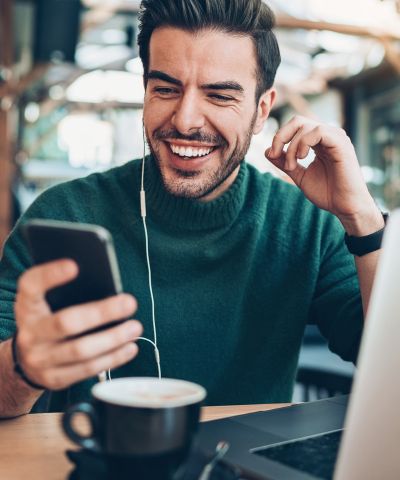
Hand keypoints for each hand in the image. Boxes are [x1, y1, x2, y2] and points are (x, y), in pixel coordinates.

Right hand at [14, 259, 141, 389]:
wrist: (26, 361)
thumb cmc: (48, 320)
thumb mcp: (48, 303)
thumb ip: (69, 293)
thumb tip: (107, 283)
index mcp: (27, 306)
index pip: (31, 286)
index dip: (50, 275)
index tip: (74, 265)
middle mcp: (30, 332)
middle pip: (66, 322)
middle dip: (102, 313)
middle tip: (130, 303)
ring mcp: (41, 359)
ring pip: (80, 350)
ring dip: (113, 339)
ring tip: (135, 327)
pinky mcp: (54, 378)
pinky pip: (87, 369)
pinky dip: (113, 358)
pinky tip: (130, 347)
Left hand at [265, 116, 382, 234]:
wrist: (345, 206)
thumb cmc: (327, 193)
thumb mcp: (299, 176)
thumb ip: (285, 163)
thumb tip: (267, 151)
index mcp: (318, 142)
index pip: (295, 126)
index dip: (279, 137)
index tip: (272, 155)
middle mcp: (327, 136)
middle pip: (298, 120)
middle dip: (281, 136)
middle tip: (276, 154)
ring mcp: (335, 137)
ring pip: (305, 125)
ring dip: (292, 146)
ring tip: (292, 165)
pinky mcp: (341, 143)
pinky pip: (318, 131)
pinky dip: (304, 142)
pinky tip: (302, 158)